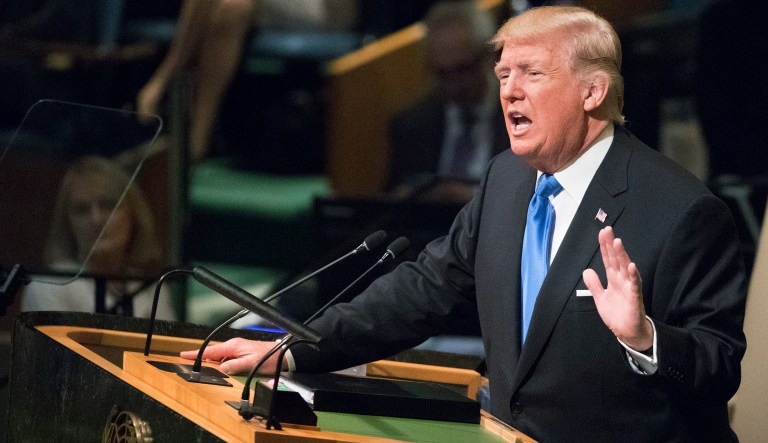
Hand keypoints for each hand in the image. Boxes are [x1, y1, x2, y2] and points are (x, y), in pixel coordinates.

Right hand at [180, 337, 281, 374]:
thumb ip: (234, 366)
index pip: (211, 351)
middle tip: (187, 360)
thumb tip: (221, 369)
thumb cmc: (269, 357)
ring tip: (200, 365)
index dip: (196, 353)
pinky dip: (220, 362)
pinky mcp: (242, 353)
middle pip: (213, 352)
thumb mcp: (251, 364)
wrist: (283, 354)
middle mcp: (234, 346)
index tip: (184, 354)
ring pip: (220, 356)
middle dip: (201, 357)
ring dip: (211, 361)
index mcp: (234, 346)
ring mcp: (238, 349)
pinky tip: (219, 367)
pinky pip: (226, 358)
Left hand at [583, 227, 652, 350]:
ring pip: (626, 268)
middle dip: (612, 245)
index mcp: (613, 279)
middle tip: (608, 230)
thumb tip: (586, 270)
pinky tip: (632, 266)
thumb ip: (594, 284)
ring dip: (622, 255)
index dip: (605, 246)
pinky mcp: (635, 297)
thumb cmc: (617, 314)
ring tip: (617, 242)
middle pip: (616, 259)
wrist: (627, 332)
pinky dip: (634, 275)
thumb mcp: (600, 298)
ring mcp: (629, 287)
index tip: (603, 232)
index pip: (608, 259)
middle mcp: (622, 280)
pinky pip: (635, 285)